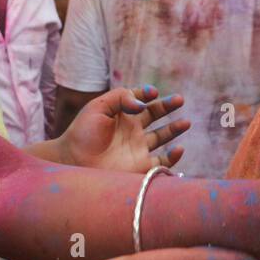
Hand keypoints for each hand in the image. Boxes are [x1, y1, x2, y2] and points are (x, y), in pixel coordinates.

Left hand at [57, 85, 189, 172]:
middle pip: (156, 115)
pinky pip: (162, 162)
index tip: (152, 93)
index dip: (149, 93)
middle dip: (169, 106)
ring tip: (186, 122)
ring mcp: (137, 148)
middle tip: (180, 99)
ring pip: (162, 136)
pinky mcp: (140, 166)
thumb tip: (143, 104)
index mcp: (123, 114)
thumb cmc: (82, 133)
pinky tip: (178, 149)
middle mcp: (132, 129)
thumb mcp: (98, 106)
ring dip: (175, 128)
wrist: (73, 162)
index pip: (142, 100)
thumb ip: (121, 97)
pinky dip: (173, 157)